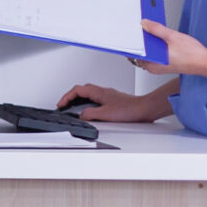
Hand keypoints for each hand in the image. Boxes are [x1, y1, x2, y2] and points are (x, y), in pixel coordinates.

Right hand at [57, 82, 171, 123]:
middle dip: (71, 97)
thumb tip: (81, 116)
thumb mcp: (104, 114)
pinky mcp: (114, 101)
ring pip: (90, 94)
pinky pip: (97, 99)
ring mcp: (109, 96)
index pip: (77, 90)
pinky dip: (89, 104)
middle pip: (82, 90)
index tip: (61, 104)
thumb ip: (89, 114)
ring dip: (80, 100)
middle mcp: (103, 92)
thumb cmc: (130, 109)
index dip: (66, 97)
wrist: (145, 109)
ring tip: (75, 108)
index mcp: (98, 92)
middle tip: (65, 104)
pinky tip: (92, 111)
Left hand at [136, 18, 204, 77]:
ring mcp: (158, 65)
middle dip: (140, 37)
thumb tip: (144, 24)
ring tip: (148, 24)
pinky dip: (155, 43)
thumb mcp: (173, 37)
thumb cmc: (192, 55)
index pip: (134, 51)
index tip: (128, 29)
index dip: (131, 40)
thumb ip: (157, 30)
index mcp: (152, 63)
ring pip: (148, 50)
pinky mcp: (164, 62)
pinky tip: (158, 32)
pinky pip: (155, 51)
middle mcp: (153, 66)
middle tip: (139, 23)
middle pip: (141, 50)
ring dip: (149, 39)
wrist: (206, 62)